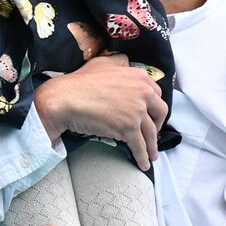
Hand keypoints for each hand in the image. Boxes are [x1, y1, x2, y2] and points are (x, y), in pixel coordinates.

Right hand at [33, 55, 167, 169]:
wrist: (66, 99)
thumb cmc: (80, 82)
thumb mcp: (102, 63)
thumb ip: (118, 63)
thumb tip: (125, 62)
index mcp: (139, 76)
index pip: (157, 94)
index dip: (154, 107)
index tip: (151, 115)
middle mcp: (143, 92)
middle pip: (160, 112)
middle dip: (158, 125)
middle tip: (152, 134)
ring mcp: (137, 111)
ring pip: (151, 133)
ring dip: (152, 146)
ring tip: (151, 155)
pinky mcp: (129, 128)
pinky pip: (140, 146)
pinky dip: (143, 157)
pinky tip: (143, 164)